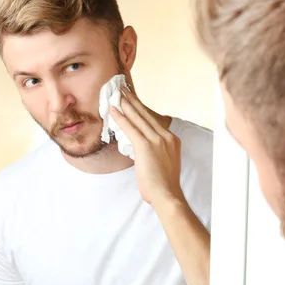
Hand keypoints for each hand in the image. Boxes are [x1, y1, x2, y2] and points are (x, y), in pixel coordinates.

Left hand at [109, 88, 184, 206]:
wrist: (167, 195)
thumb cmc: (164, 185)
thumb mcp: (165, 163)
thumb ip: (157, 152)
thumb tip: (143, 149)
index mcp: (172, 140)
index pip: (154, 120)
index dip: (142, 109)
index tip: (134, 100)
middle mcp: (166, 137)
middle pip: (146, 114)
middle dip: (133, 101)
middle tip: (124, 89)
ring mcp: (157, 140)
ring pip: (138, 118)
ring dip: (126, 104)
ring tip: (117, 94)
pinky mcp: (146, 146)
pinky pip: (131, 128)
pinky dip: (121, 118)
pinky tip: (113, 110)